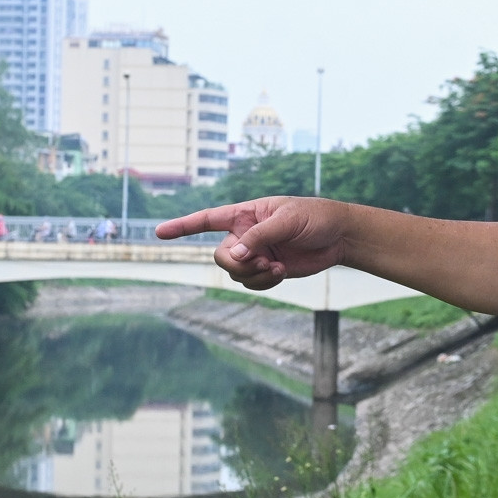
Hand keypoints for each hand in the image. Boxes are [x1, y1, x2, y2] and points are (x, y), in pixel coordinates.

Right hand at [155, 197, 346, 289]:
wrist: (338, 236)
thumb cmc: (314, 217)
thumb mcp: (287, 221)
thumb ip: (260, 236)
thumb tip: (235, 255)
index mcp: (244, 214)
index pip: (206, 219)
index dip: (182, 226)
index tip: (159, 233)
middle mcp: (244, 234)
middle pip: (220, 256)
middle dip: (237, 265)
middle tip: (262, 263)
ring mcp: (255, 253)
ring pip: (235, 273)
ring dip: (254, 275)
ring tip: (277, 268)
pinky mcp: (266, 269)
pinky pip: (251, 283)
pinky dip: (262, 283)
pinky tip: (281, 274)